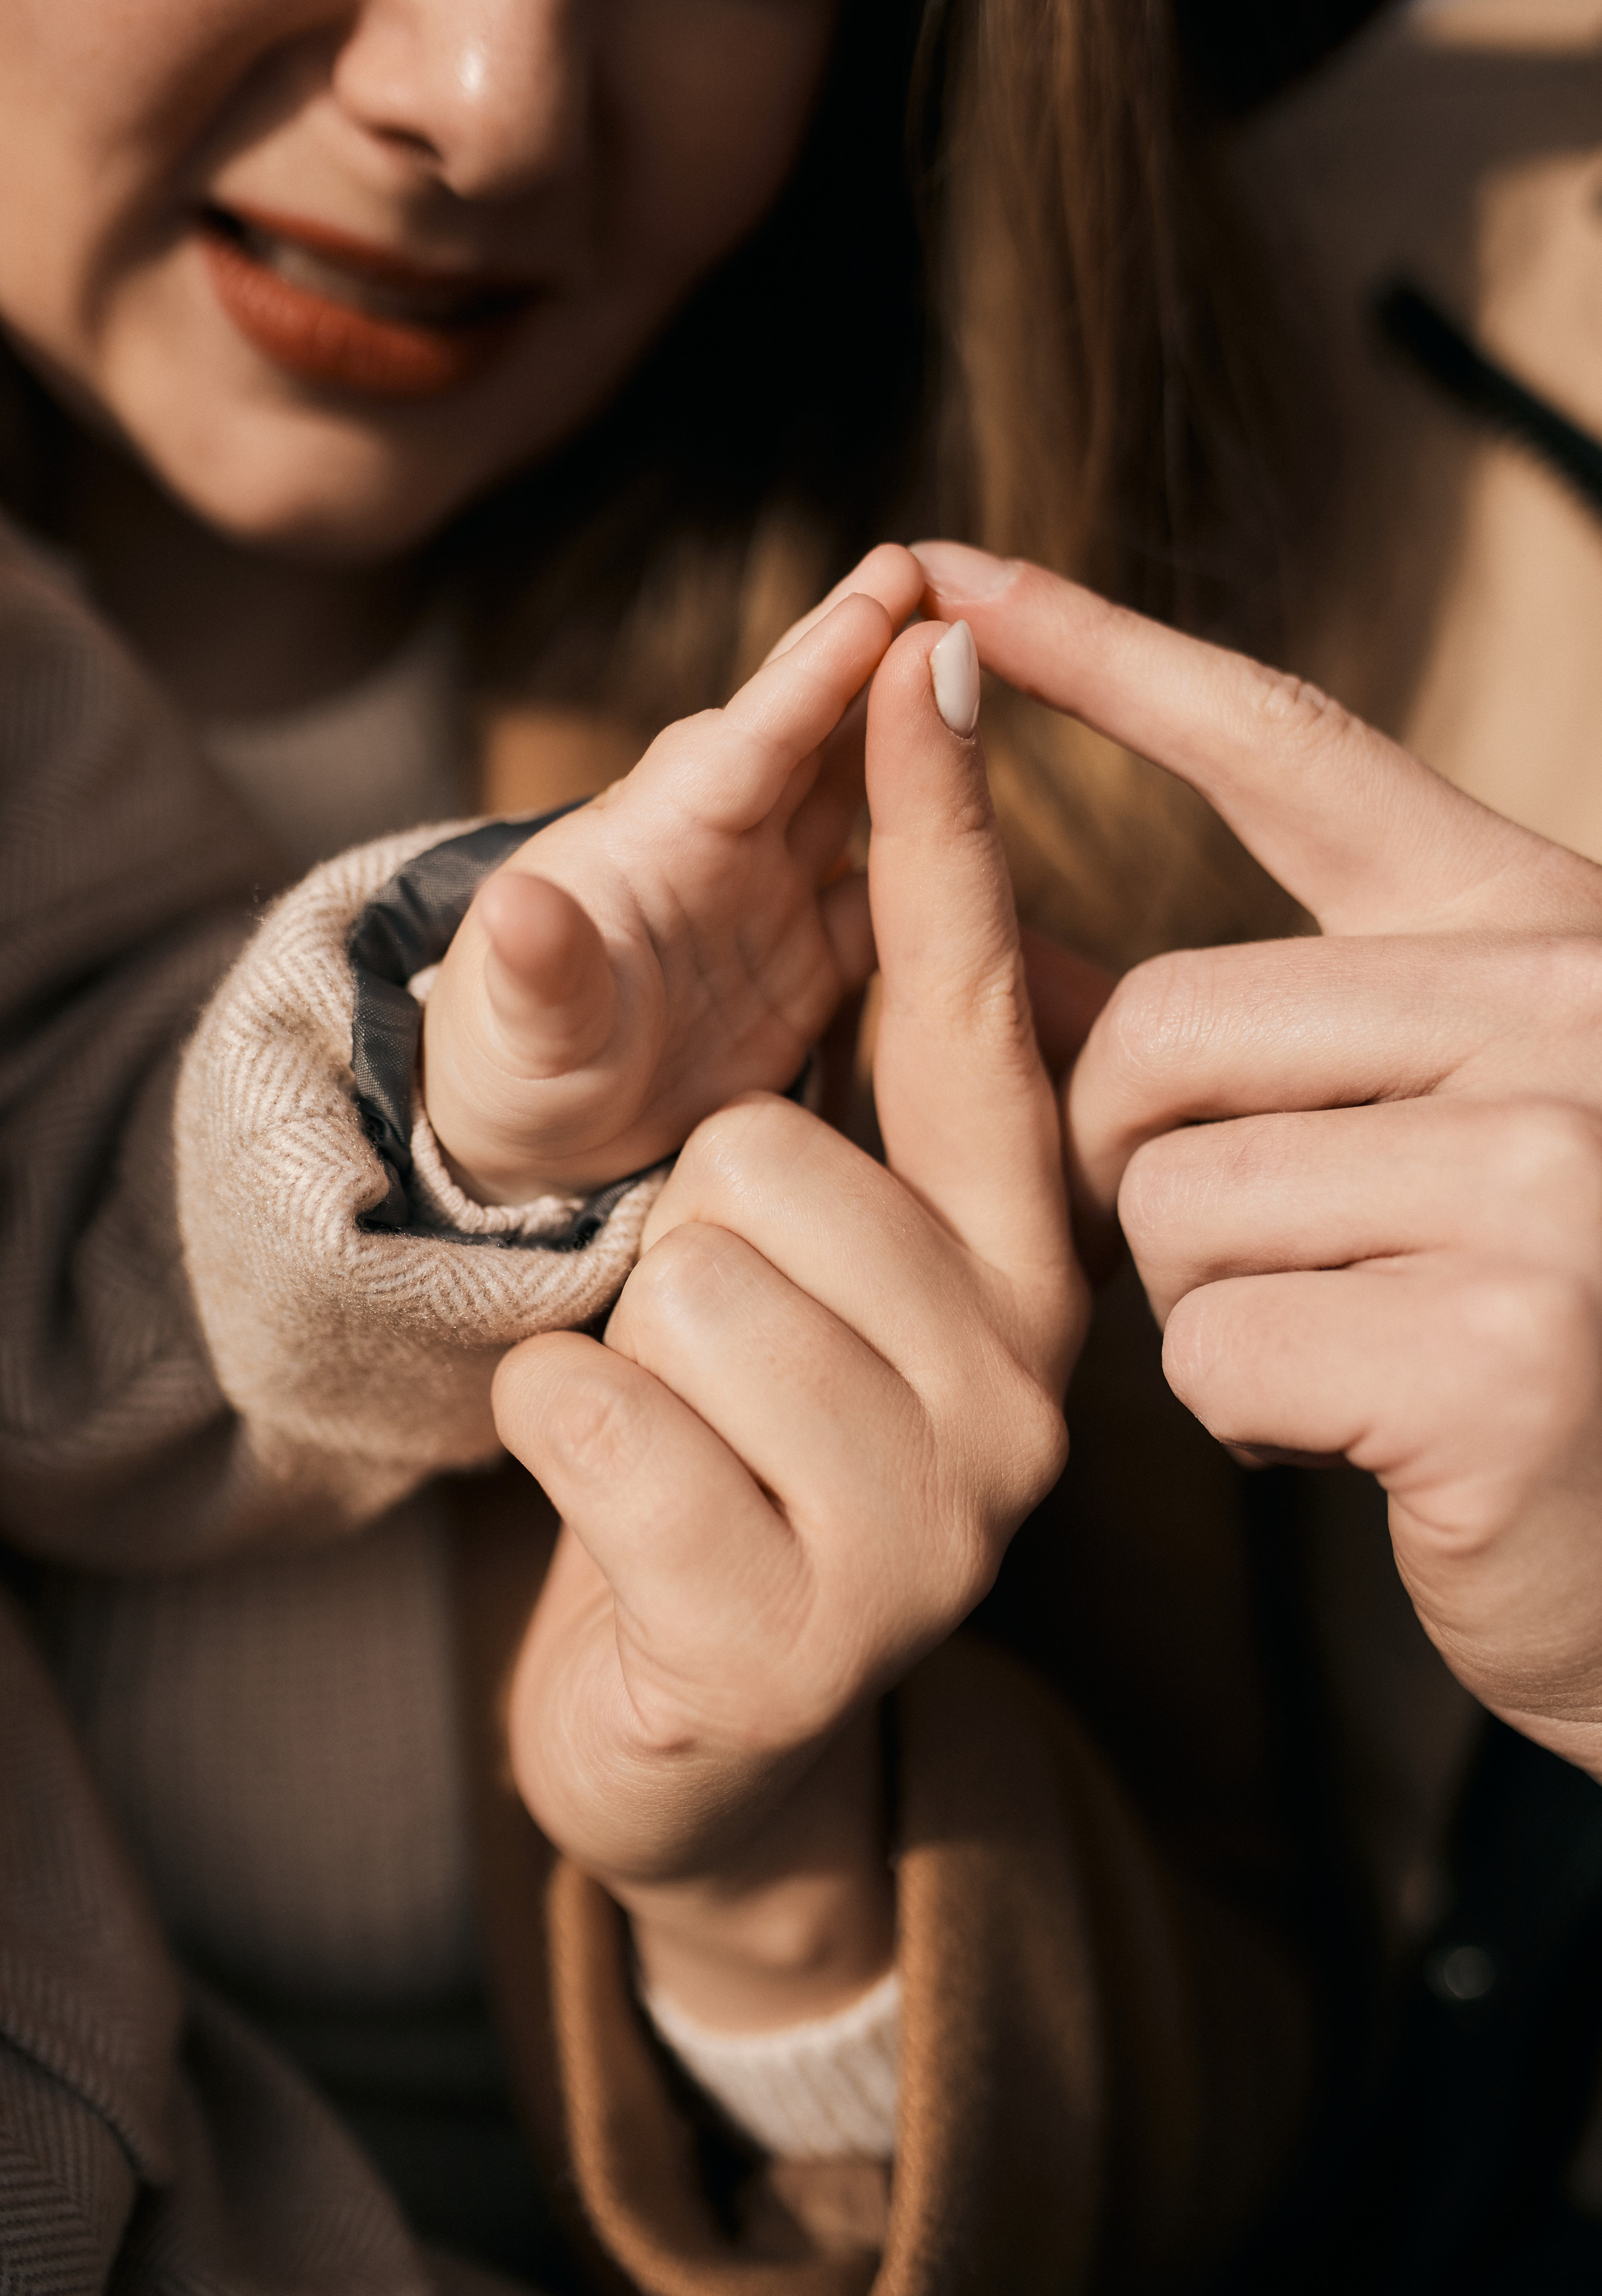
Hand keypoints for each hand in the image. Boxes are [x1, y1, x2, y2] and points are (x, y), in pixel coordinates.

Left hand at [421, 545, 923, 1202]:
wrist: (533, 1143)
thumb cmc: (507, 1075)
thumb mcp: (520, 1033)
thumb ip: (534, 972)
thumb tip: (513, 906)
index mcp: (648, 844)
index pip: (744, 745)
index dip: (815, 673)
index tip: (883, 593)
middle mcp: (717, 849)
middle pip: (809, 732)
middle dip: (871, 651)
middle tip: (943, 566)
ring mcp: (770, 899)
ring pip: (859, 791)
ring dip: (914, 726)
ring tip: (984, 649)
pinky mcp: (811, 963)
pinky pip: (896, 896)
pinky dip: (945, 849)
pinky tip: (997, 811)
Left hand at [491, 611, 1080, 2023]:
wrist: (703, 1740)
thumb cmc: (742, 1463)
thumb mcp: (796, 1280)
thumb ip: (861, 1118)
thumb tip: (863, 857)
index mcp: (1023, 1275)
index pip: (977, 1022)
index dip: (940, 827)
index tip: (923, 636)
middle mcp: (1019, 1396)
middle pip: (775, 1158)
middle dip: (689, 1230)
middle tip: (714, 1347)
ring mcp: (921, 1537)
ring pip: (690, 1286)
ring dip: (623, 1346)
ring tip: (681, 1433)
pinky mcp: (786, 1644)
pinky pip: (588, 1416)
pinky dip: (552, 1435)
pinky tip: (624, 1509)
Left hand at [916, 540, 1601, 1777]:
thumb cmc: (1543, 1335)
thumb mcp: (1431, 1132)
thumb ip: (1260, 1032)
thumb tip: (1012, 953)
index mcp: (1549, 940)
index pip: (1298, 757)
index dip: (1115, 659)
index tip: (960, 571)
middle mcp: (1568, 1023)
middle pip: (1168, 1029)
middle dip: (1142, 1162)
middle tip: (1251, 1252)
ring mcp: (1549, 1183)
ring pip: (1176, 1199)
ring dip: (1212, 1301)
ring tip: (1358, 1348)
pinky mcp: (1499, 1356)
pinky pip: (1215, 1350)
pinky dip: (1253, 1416)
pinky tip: (1375, 1437)